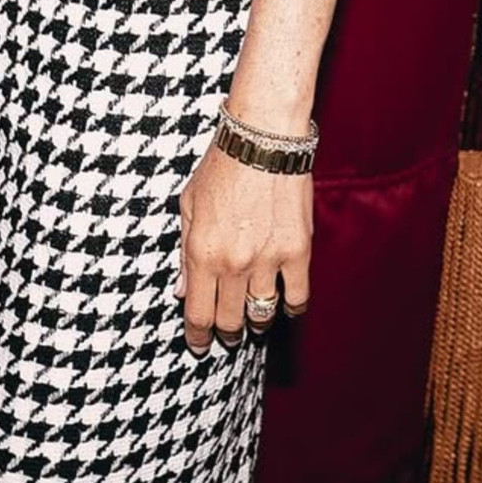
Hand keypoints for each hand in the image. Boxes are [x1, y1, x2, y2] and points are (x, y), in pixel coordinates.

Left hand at [176, 139, 311, 353]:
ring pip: (262, 315)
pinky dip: (290, 305)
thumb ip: (184, 251)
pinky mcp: (298, 252)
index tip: (198, 344)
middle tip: (225, 332)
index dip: (198, 336)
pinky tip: (283, 303)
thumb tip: (183, 291)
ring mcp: (268, 260)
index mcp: (201, 252)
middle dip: (225, 331)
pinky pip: (297, 297)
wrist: (263, 139)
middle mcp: (233, 263)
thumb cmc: (220, 166)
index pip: (198, 313)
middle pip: (229, 321)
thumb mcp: (188, 205)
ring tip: (252, 319)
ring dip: (255, 321)